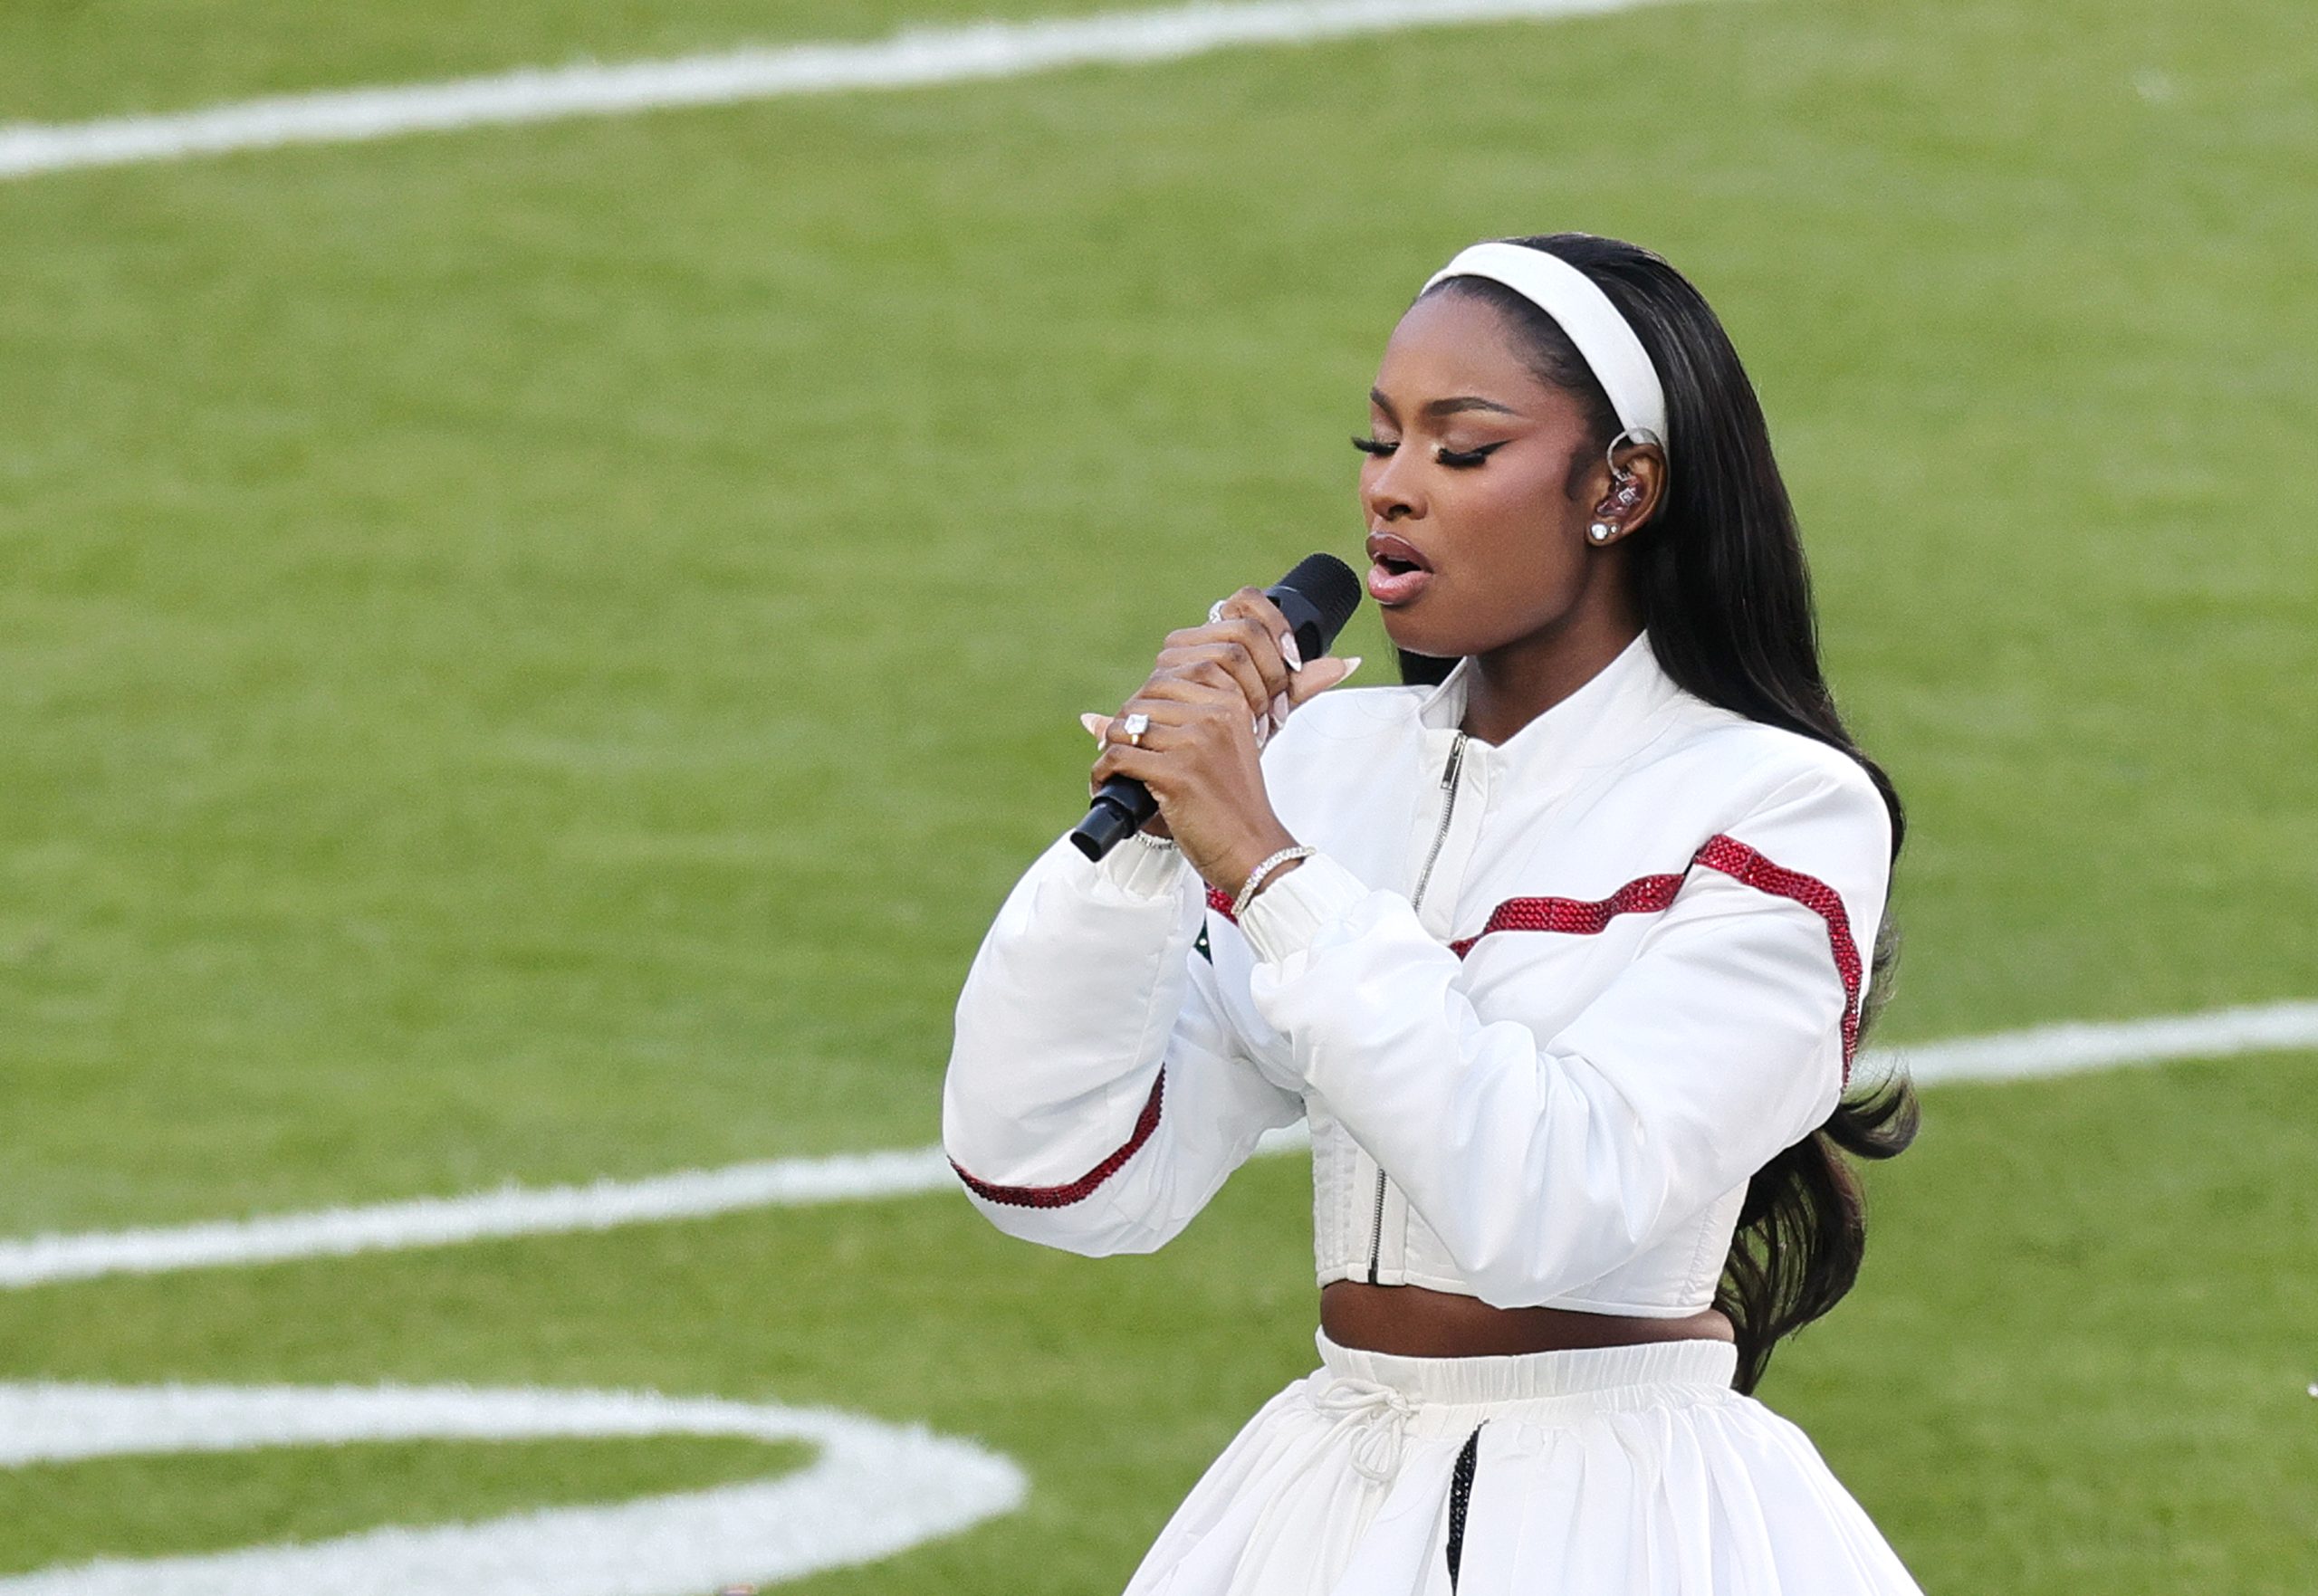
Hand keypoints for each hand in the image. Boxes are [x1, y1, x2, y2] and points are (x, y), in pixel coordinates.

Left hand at [1080, 586, 1360, 893]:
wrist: (1252, 853)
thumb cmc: (1239, 802)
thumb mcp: (1247, 743)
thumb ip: (1245, 703)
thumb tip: (1340, 662)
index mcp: (1235, 700)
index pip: (1173, 665)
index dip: (1152, 697)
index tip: (1156, 730)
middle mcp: (1219, 712)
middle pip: (1145, 693)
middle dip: (1129, 723)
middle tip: (1133, 753)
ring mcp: (1198, 741)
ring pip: (1126, 723)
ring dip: (1113, 749)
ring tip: (1122, 773)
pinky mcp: (1178, 772)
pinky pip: (1118, 755)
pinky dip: (1105, 774)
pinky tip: (1114, 787)